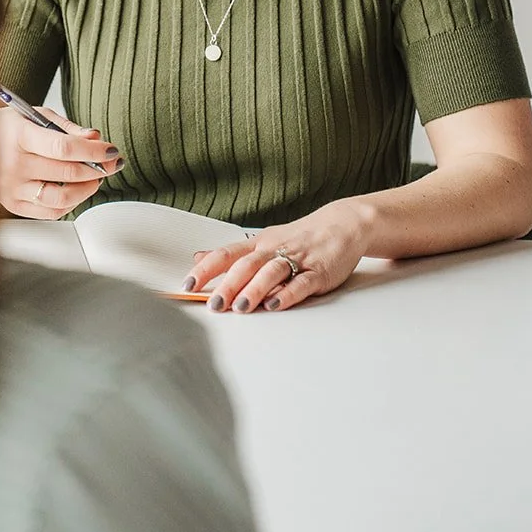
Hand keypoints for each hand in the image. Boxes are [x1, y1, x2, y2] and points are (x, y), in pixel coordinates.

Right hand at [0, 105, 123, 218]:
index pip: (64, 147)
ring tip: (94, 178)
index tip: (111, 151)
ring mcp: (12, 188)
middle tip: (112, 163)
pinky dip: (69, 204)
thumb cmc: (4, 127)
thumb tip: (95, 139)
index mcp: (19, 136)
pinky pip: (49, 213)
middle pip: (67, 173)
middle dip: (98, 169)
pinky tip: (75, 191)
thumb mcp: (34, 115)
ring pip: (62, 199)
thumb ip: (67, 128)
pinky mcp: (12, 205)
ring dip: (86, 189)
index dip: (94, 150)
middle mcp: (14, 164)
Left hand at [184, 198, 373, 311]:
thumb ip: (233, 254)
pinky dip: (288, 294)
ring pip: (272, 272)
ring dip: (255, 289)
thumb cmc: (299, 237)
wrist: (343, 224)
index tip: (187, 286)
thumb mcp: (263, 240)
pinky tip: (276, 305)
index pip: (226, 254)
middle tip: (214, 305)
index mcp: (258, 243)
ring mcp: (297, 259)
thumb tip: (198, 257)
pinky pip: (302, 282)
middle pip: (246, 265)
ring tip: (241, 307)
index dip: (205, 269)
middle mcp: (274, 249)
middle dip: (228, 285)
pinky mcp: (319, 271)